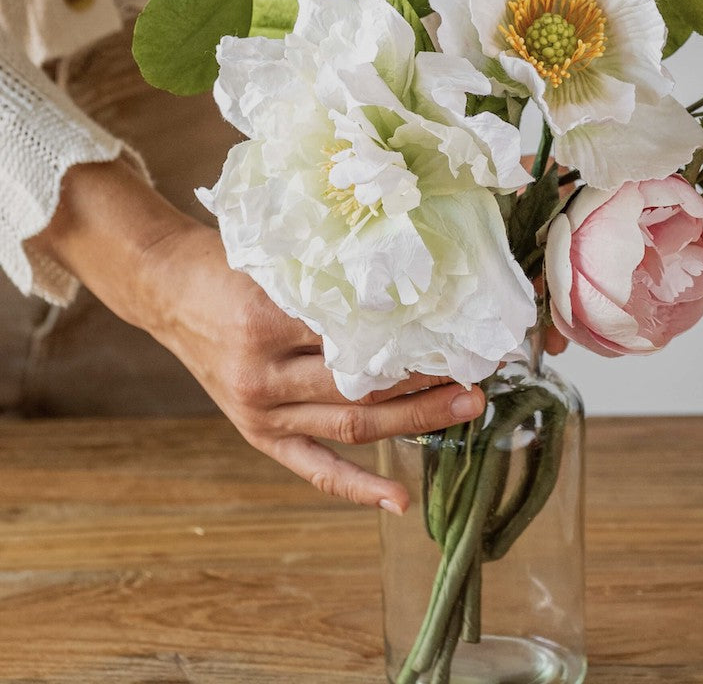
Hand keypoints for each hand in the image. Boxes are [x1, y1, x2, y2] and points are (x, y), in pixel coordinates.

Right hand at [34, 159, 484, 511]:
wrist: (167, 290)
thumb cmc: (228, 265)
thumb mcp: (279, 260)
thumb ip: (331, 282)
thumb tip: (412, 294)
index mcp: (268, 320)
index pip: (358, 336)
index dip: (414, 339)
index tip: (459, 331)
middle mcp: (263, 372)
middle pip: (361, 387)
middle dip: (427, 385)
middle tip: (477, 378)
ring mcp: (259, 410)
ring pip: (350, 423)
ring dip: (413, 421)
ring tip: (463, 410)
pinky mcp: (257, 433)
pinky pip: (313, 467)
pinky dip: (356, 485)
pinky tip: (398, 499)